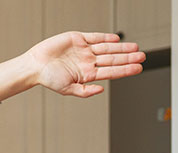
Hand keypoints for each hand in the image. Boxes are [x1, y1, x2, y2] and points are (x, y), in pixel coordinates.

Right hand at [25, 31, 144, 97]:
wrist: (35, 65)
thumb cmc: (48, 78)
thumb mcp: (66, 89)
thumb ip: (84, 91)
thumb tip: (101, 90)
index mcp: (87, 74)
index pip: (111, 71)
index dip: (125, 70)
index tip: (138, 68)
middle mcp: (88, 62)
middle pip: (113, 59)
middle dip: (128, 58)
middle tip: (142, 57)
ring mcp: (84, 50)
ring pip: (107, 48)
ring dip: (122, 48)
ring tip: (135, 48)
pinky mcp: (78, 39)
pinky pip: (96, 37)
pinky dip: (107, 37)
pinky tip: (117, 39)